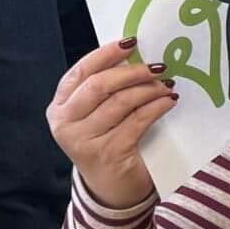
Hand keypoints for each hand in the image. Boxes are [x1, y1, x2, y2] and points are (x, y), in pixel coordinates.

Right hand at [48, 40, 175, 209]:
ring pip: (121, 102)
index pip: (80, 72)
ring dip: (149, 89)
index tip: (131, 41)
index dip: (105, 54)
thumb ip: (106, 88)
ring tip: (167, 84)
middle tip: (158, 65)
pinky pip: (138, 121)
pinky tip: (170, 101)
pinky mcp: (107, 153)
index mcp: (60, 107)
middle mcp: (65, 123)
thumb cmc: (107, 140)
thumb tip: (136, 54)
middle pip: (99, 86)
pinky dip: (157, 107)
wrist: (110, 187)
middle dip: (132, 72)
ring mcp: (83, 140)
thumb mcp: (97, 114)